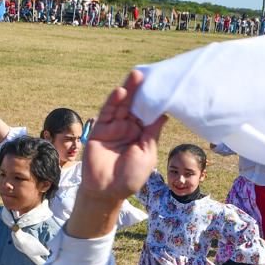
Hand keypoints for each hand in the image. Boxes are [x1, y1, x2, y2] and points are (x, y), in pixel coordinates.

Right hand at [81, 70, 166, 200]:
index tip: (160, 83)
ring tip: (135, 76)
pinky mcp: (99, 130)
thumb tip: (164, 114)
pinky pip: (107, 113)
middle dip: (140, 90)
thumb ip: (152, 132)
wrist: (108, 191)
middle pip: (134, 105)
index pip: (147, 112)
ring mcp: (113, 128)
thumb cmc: (131, 176)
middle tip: (145, 73)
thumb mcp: (147, 153)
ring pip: (121, 105)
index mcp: (141, 133)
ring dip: (127, 91)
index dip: (152, 99)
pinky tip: (121, 92)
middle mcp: (127, 128)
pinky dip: (113, 102)